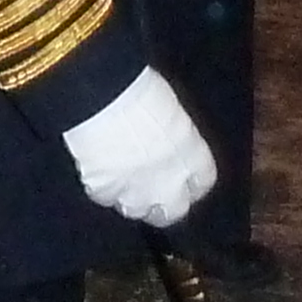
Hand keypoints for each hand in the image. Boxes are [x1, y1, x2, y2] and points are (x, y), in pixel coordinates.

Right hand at [62, 68, 216, 225]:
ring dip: (132, 199)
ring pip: (138, 211)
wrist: (104, 98)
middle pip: (174, 211)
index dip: (192, 180)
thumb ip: (175, 138)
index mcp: (193, 157)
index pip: (203, 182)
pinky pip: (106, 198)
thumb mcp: (172, 112)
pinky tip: (98, 170)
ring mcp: (137, 193)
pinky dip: (103, 188)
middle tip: (152, 188)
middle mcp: (170, 183)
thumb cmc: (141, 91)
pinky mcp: (105, 193)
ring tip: (122, 180)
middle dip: (165, 204)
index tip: (184, 176)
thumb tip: (167, 142)